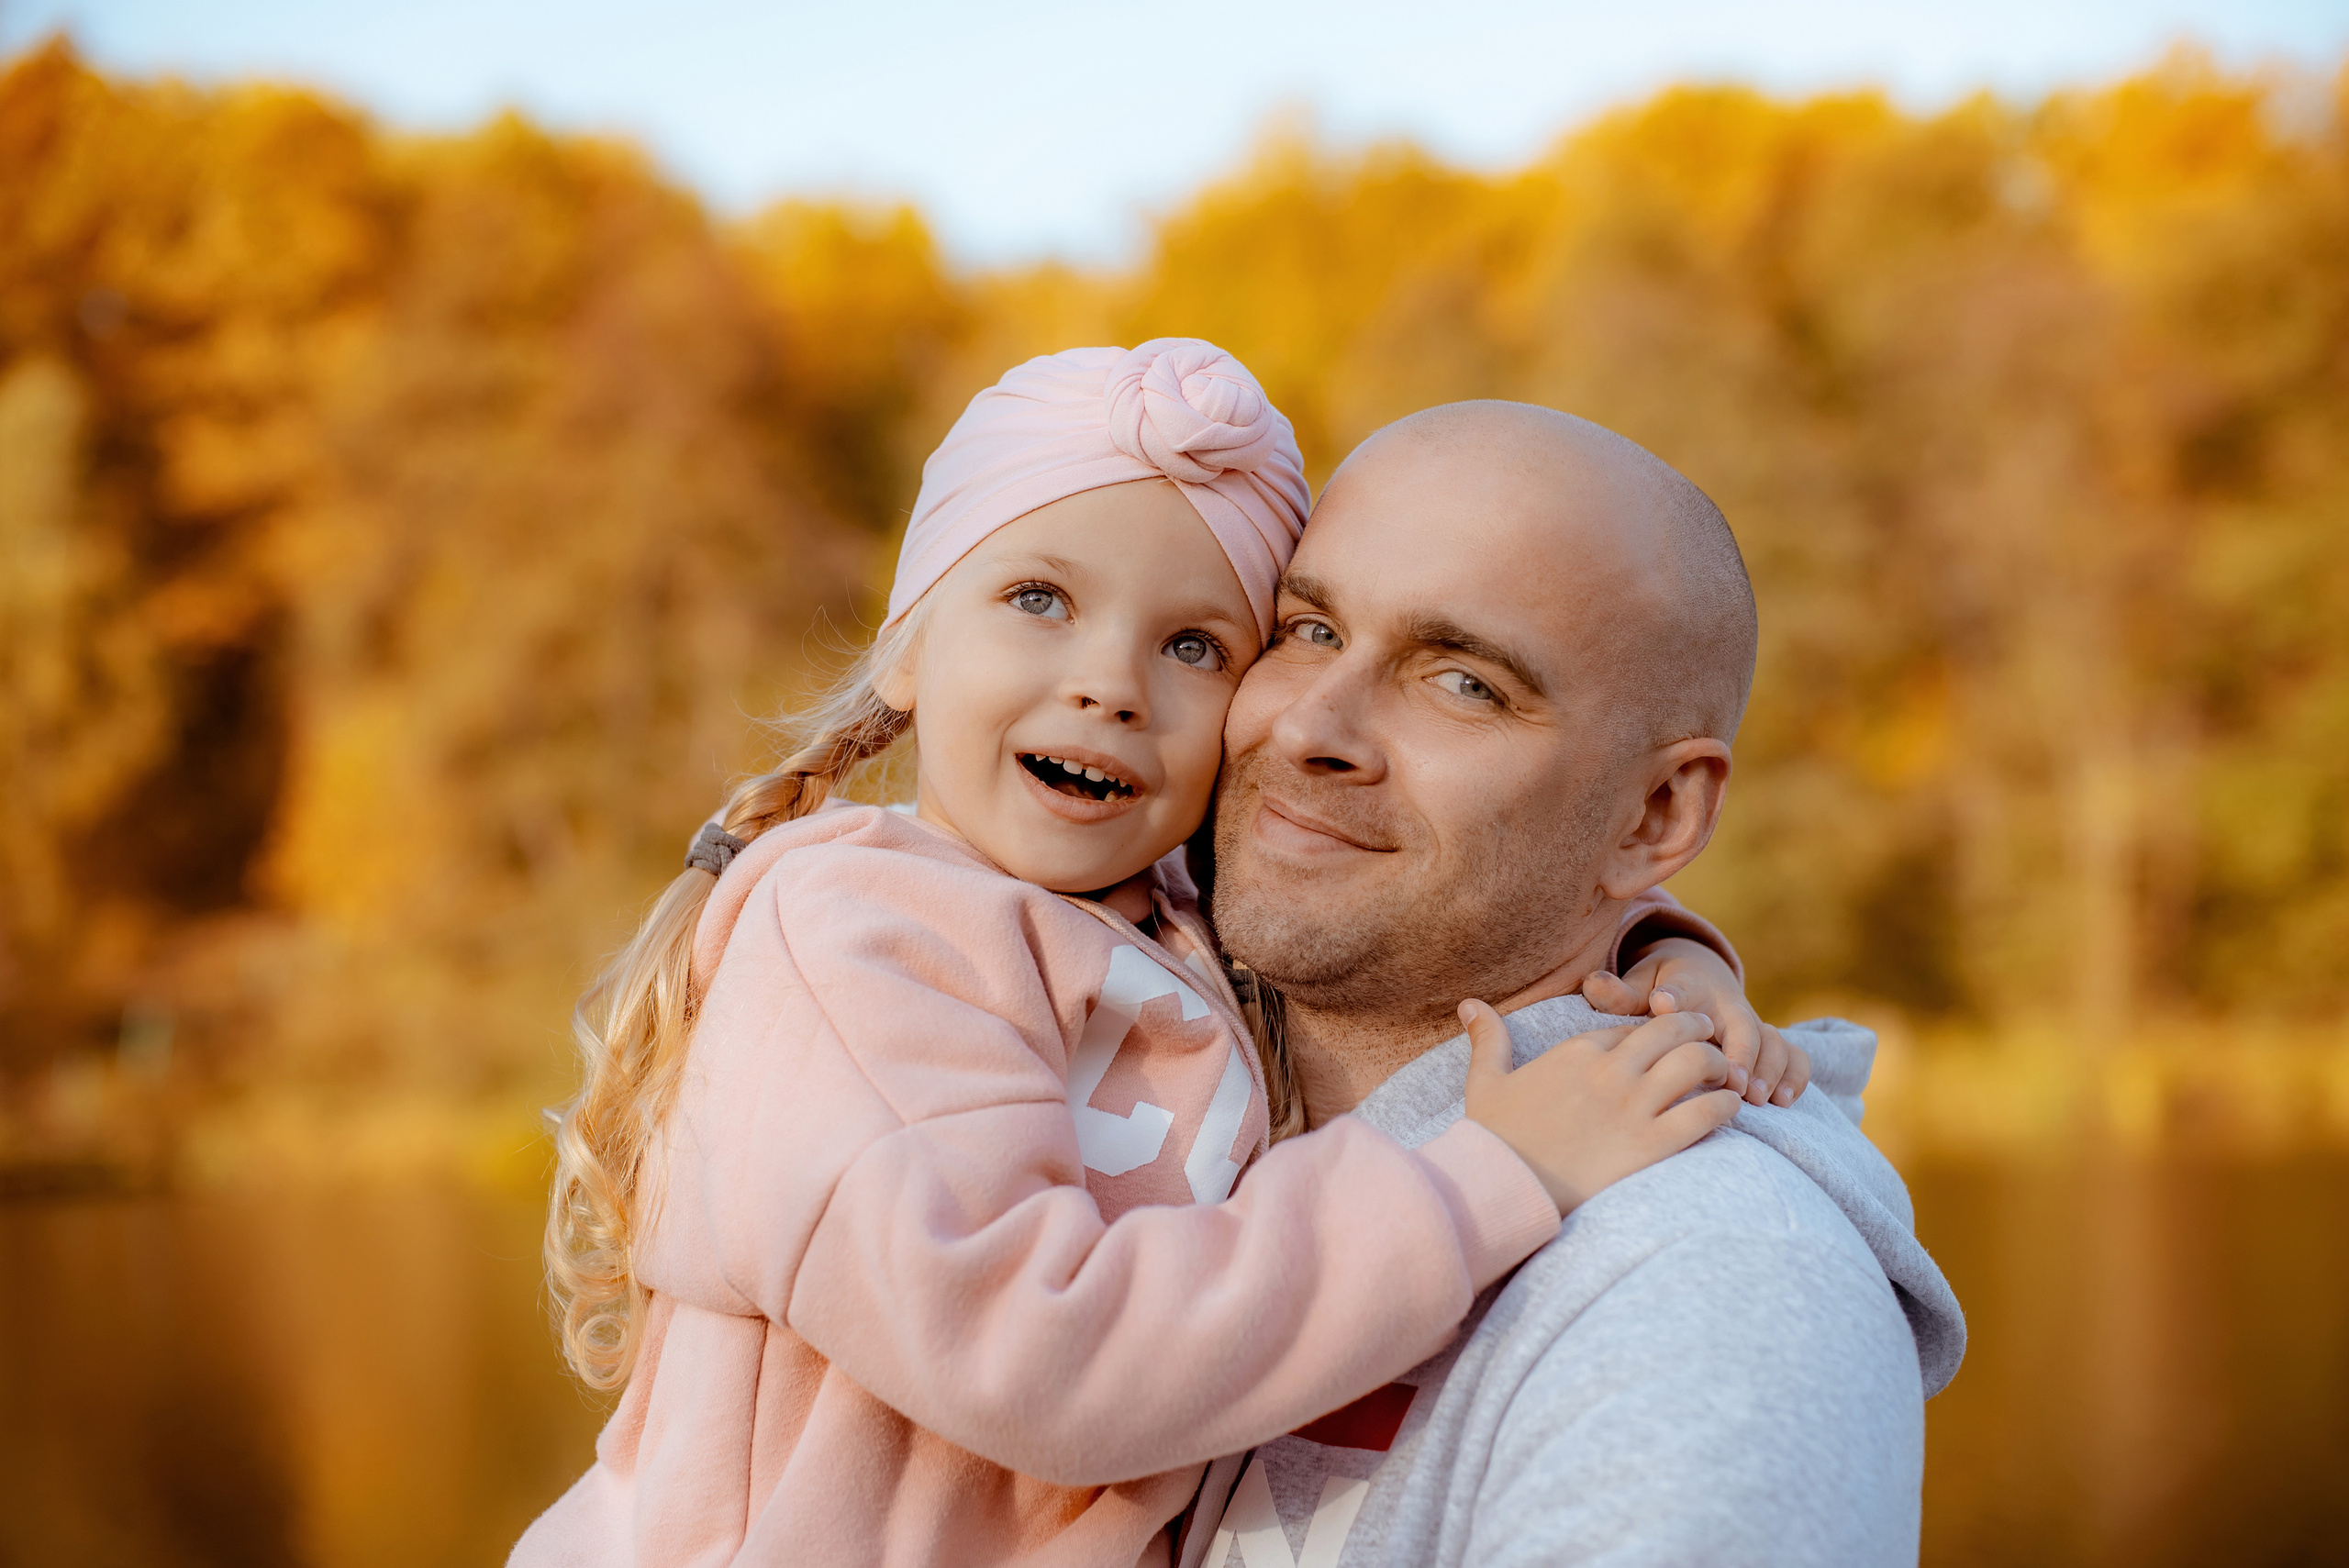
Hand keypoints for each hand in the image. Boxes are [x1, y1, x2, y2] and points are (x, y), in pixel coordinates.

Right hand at [1461, 999, 1743, 1214]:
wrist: (1506, 1188)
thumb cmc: (1494, 1137)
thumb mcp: (1486, 1081)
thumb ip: (1488, 1039)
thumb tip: (1469, 1004)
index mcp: (1577, 1052)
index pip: (1633, 1026)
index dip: (1654, 1031)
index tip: (1666, 1040)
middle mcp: (1611, 1071)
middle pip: (1673, 1032)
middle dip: (1697, 1031)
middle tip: (1710, 1042)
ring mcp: (1634, 1107)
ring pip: (1697, 1064)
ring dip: (1717, 1064)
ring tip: (1726, 1076)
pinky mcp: (1652, 1144)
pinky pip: (1705, 1113)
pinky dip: (1725, 1106)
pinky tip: (1729, 1109)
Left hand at [1582, 938, 1810, 1108]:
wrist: (1698, 979)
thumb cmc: (1661, 989)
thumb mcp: (1639, 985)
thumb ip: (1618, 992)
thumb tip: (1592, 985)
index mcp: (1690, 986)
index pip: (1683, 990)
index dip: (1674, 999)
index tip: (1662, 1006)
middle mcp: (1727, 1005)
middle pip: (1742, 1022)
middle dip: (1740, 1052)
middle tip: (1734, 1083)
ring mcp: (1753, 1025)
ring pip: (1773, 1041)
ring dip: (1769, 1069)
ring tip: (1757, 1099)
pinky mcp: (1769, 1044)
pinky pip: (1794, 1056)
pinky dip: (1796, 1075)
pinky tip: (1785, 1102)